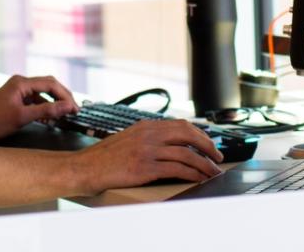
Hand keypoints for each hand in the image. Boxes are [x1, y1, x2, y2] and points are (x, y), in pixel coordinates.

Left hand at [0, 74, 78, 143]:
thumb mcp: (23, 117)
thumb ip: (47, 111)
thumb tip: (66, 106)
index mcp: (21, 83)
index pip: (50, 84)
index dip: (65, 96)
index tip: (74, 108)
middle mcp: (19, 83)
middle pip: (48, 86)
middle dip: (61, 98)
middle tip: (73, 111)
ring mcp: (16, 91)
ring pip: (41, 95)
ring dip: (52, 105)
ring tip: (62, 117)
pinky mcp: (14, 100)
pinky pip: (34, 101)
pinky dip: (43, 109)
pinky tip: (47, 120)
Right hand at [73, 120, 222, 192]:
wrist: (85, 168)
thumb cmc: (104, 157)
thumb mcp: (127, 138)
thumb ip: (147, 138)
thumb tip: (170, 144)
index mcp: (145, 125)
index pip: (181, 124)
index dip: (199, 134)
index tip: (209, 144)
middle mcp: (148, 134)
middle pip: (188, 134)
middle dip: (208, 145)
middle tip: (218, 157)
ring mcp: (147, 150)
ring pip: (186, 153)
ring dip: (204, 164)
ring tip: (213, 172)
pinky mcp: (145, 167)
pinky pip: (177, 169)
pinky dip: (193, 174)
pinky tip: (199, 179)